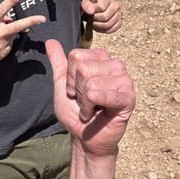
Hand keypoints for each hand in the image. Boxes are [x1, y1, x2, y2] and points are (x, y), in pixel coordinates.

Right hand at [0, 0, 45, 69]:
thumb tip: (7, 16)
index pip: (3, 9)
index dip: (12, 1)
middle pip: (18, 26)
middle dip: (31, 21)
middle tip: (42, 18)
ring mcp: (0, 45)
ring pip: (12, 35)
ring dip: (7, 33)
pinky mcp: (2, 54)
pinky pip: (9, 45)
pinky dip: (5, 42)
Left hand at [46, 39, 134, 156]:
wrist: (84, 137)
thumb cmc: (75, 111)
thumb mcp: (62, 85)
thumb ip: (58, 62)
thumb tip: (50, 41)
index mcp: (101, 58)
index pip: (76, 56)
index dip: (70, 78)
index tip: (75, 91)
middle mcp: (115, 65)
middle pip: (84, 68)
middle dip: (78, 90)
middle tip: (85, 102)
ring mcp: (124, 80)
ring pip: (93, 83)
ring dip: (86, 102)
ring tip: (93, 108)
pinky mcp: (129, 98)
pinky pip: (109, 94)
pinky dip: (98, 101)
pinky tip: (97, 110)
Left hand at [81, 0, 121, 33]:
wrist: (96, 4)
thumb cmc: (90, 2)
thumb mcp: (85, 0)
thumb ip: (86, 4)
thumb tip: (91, 12)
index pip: (101, 8)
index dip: (92, 12)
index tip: (87, 13)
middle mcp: (116, 5)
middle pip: (105, 17)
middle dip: (95, 20)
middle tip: (90, 19)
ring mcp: (119, 14)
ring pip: (108, 25)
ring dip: (98, 26)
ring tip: (93, 23)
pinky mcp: (119, 22)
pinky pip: (113, 29)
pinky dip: (104, 30)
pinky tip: (98, 27)